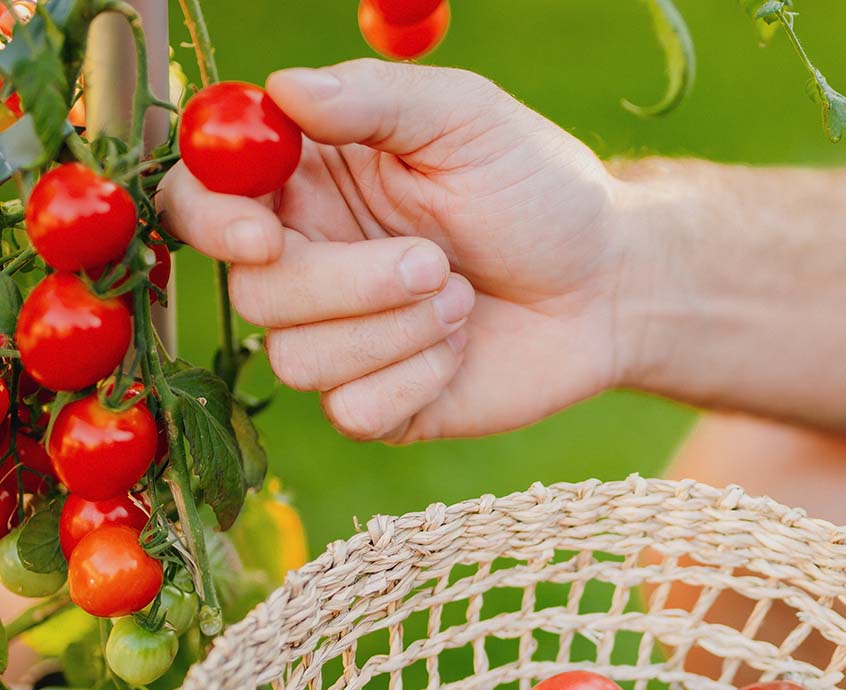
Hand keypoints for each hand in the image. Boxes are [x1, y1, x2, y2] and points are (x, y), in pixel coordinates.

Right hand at [160, 60, 630, 442]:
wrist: (608, 287)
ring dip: (393, 331)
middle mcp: (313, 263)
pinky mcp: (382, 404)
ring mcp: (345, 341)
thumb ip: (373, 100)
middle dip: (346, 284)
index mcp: (311, 183)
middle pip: (254, 294)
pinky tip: (459, 352)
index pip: (203, 201)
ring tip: (461, 299)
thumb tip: (281, 88)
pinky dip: (414, 381)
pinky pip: (352, 411)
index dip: (212, 220)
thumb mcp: (465, 120)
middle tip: (435, 263)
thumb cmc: (540, 192)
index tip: (260, 232)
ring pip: (296, 361)